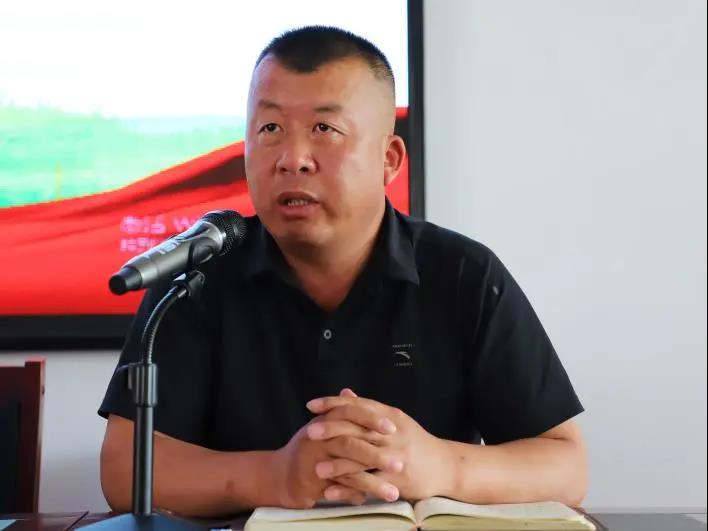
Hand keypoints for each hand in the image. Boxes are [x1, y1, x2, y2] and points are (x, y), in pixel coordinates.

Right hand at [267, 390, 402, 508]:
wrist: (279, 474)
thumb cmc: (307, 449)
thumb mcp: (322, 426)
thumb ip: (340, 413)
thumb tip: (350, 393)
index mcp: (324, 421)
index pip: (350, 412)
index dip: (371, 419)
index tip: (393, 427)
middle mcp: (317, 438)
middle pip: (349, 442)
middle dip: (377, 454)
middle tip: (401, 463)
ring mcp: (312, 461)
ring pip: (346, 469)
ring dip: (372, 482)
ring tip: (394, 492)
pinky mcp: (309, 483)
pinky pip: (336, 490)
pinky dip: (353, 496)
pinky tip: (370, 502)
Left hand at [306, 391, 454, 501]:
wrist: (445, 466)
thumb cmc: (414, 441)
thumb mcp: (394, 420)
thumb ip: (368, 408)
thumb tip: (345, 392)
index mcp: (390, 416)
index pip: (358, 406)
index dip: (333, 404)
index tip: (311, 405)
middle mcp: (393, 434)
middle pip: (358, 428)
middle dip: (332, 430)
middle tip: (309, 433)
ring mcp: (396, 456)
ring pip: (363, 458)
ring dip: (338, 464)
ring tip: (316, 468)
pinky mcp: (398, 479)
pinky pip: (369, 484)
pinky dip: (348, 489)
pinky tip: (331, 492)